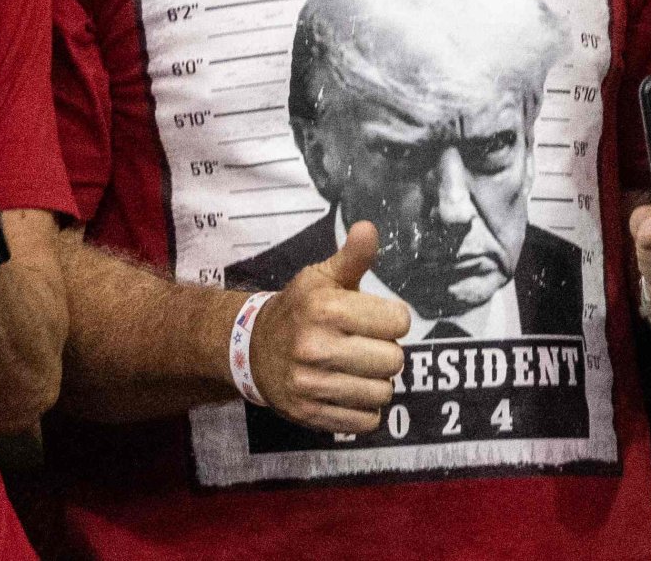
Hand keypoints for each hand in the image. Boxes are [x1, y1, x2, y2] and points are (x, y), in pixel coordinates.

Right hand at [253, 223, 413, 435]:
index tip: (376, 319)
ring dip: (377, 382)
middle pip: (393, 360)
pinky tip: (351, 391)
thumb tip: (368, 228)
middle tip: (366, 345)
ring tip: (358, 368)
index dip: (393, 319)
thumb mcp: (321, 277)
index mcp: (325, 309)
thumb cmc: (299, 309)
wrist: (251, 349)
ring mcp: (311, 385)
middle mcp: (316, 348)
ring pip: (382, 393)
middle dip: (386, 352)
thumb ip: (352, 257)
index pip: (398, 322)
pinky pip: (365, 421)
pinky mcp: (309, 414)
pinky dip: (365, 409)